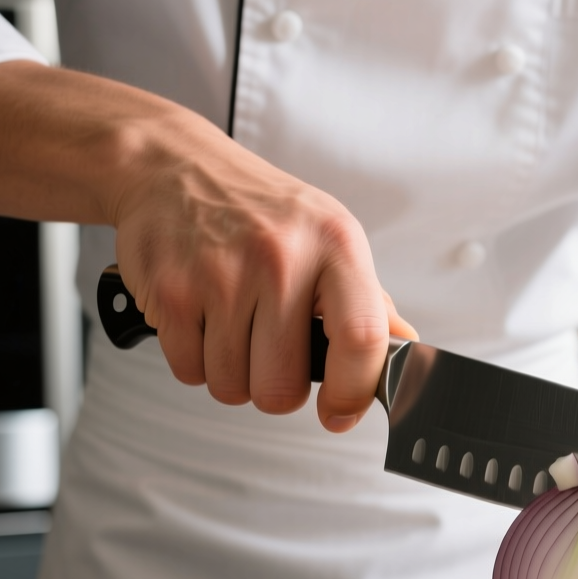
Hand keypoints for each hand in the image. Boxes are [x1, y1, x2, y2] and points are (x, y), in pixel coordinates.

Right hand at [109, 135, 414, 429]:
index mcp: (335, 244)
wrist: (174, 166)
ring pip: (232, 387)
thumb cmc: (260, 210)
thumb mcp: (329, 237)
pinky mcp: (170, 292)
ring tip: (233, 323)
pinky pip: (189, 372)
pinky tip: (201, 315)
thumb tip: (407, 352)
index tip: (339, 412)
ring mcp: (221, 275)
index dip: (354, 392)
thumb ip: (369, 301)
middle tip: (269, 349)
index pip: (362, 339)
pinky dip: (195, 358)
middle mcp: (281, 257)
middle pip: (282, 388)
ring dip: (232, 372)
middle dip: (275, 386)